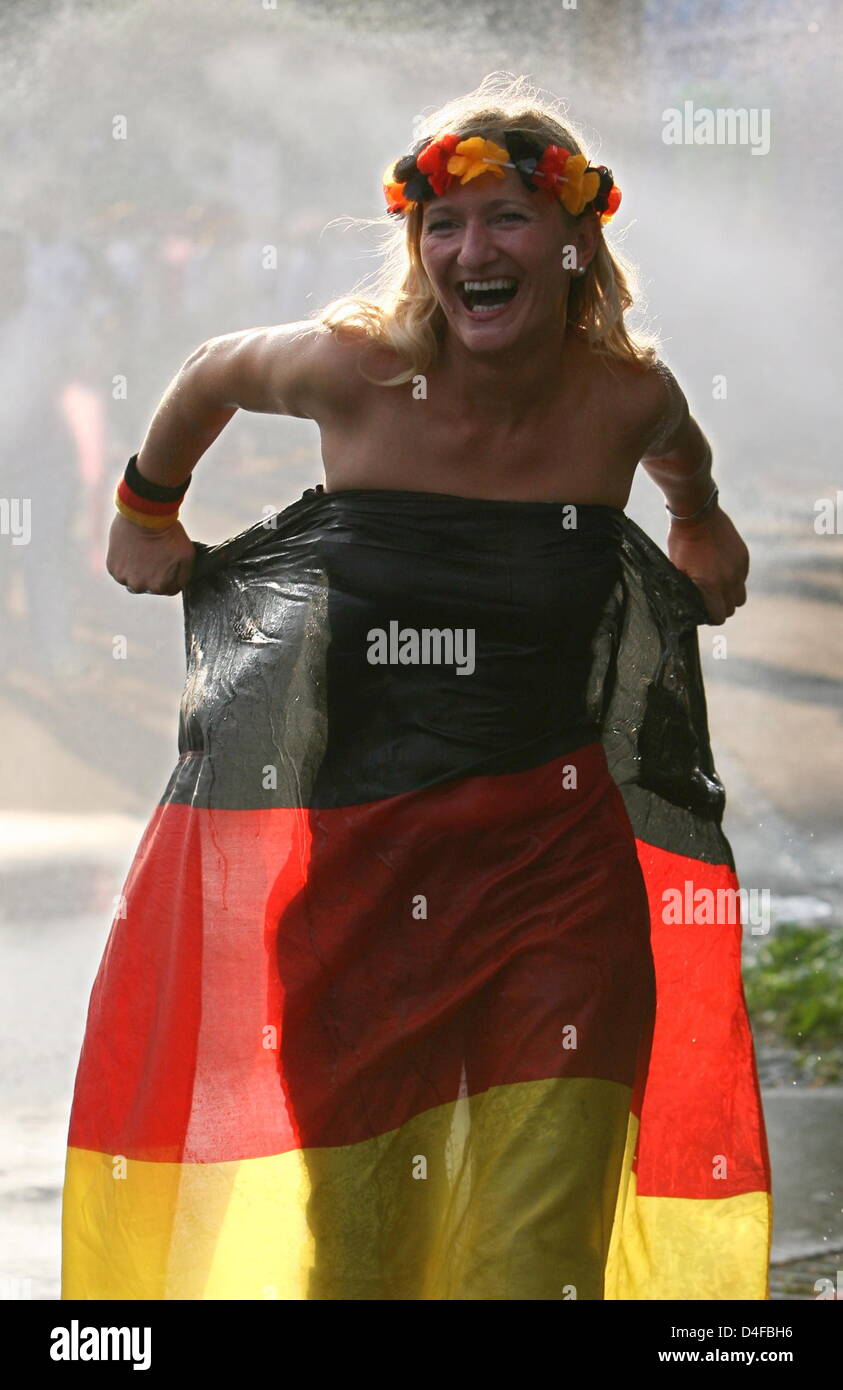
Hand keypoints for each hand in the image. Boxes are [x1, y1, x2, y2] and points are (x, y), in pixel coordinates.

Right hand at [106, 512, 196, 595]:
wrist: (145, 514)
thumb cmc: (168, 533)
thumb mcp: (187, 556)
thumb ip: (183, 577)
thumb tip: (178, 586)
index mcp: (159, 587)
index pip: (169, 589)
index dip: (170, 575)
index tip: (168, 561)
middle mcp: (140, 586)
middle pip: (150, 586)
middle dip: (154, 574)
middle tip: (155, 554)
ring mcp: (124, 577)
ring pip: (134, 580)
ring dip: (137, 571)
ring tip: (142, 552)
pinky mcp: (112, 567)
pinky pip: (121, 571)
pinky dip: (125, 564)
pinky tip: (131, 550)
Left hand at [667, 503, 748, 623]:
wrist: (697, 513)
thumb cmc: (682, 542)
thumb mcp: (677, 569)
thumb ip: (687, 589)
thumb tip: (690, 603)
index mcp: (712, 585)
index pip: (719, 616)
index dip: (711, 618)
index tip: (703, 612)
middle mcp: (730, 579)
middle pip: (732, 608)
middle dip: (721, 608)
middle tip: (709, 600)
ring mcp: (739, 567)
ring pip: (740, 595)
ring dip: (730, 595)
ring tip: (717, 587)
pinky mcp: (744, 556)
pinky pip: (743, 577)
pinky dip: (734, 579)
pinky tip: (721, 569)